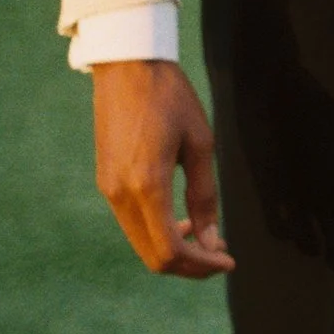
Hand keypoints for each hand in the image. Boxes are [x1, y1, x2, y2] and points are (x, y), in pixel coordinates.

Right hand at [92, 59, 233, 278]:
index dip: (202, 265)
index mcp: (146, 185)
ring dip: (174, 249)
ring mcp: (108, 190)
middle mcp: (120, 194)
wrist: (127, 67)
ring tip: (206, 237)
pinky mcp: (106, 181)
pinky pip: (132, 223)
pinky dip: (157, 232)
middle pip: (152, 257)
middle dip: (190, 265)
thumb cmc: (170, 98)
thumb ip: (204, 196)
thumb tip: (211, 240)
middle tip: (220, 254)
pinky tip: (180, 219)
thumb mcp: (200, 144)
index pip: (170, 251)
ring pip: (141, 243)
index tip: (228, 260)